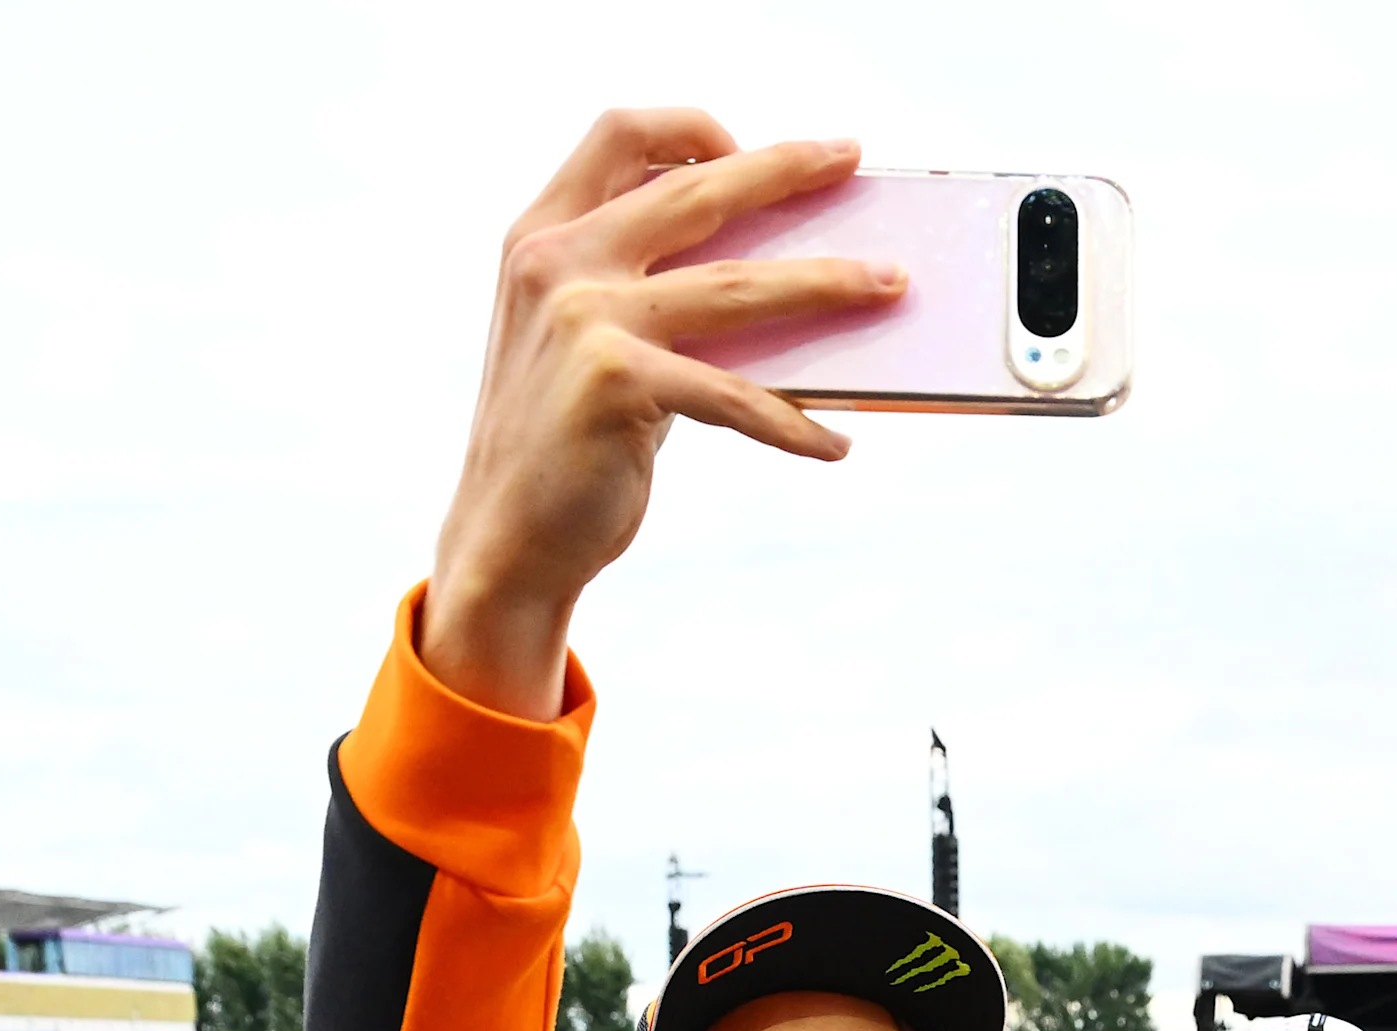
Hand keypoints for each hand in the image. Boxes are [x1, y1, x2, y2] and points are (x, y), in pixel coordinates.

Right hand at [426, 112, 897, 718]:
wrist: (506, 537)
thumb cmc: (566, 438)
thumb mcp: (593, 341)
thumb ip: (657, 294)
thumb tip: (785, 277)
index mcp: (542, 236)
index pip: (618, 136)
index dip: (691, 127)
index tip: (751, 145)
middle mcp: (556, 262)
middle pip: (696, 190)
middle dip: (786, 168)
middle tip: (852, 159)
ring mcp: (583, 318)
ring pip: (738, 286)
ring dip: (828, 283)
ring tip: (891, 285)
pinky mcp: (616, 383)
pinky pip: (738, 396)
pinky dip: (794, 424)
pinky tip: (834, 443)